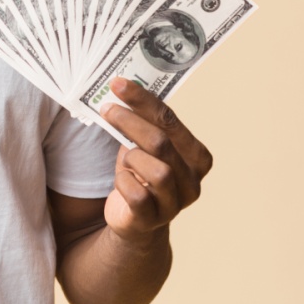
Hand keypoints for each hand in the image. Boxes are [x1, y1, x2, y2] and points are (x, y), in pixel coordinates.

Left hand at [98, 77, 212, 242]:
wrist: (134, 218)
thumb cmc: (141, 172)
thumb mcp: (145, 146)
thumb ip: (144, 123)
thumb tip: (120, 88)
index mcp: (197, 157)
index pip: (170, 120)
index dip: (142, 100)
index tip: (117, 83)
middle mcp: (192, 181)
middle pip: (161, 142)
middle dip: (130, 121)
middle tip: (106, 108)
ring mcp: (175, 204)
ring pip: (156, 171)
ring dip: (132, 158)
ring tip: (126, 160)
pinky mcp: (152, 220)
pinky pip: (138, 195)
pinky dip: (124, 183)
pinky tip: (122, 181)